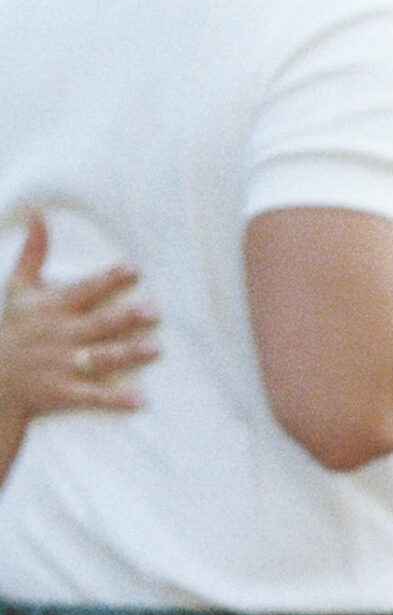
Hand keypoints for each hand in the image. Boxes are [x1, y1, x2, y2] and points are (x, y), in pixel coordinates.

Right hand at [1, 213, 160, 419]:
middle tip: (155, 311)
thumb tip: (39, 215)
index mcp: (52, 307)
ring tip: (155, 348)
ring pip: (101, 358)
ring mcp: (63, 365)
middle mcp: (60, 334)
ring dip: (128, 354)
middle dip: (126, 317)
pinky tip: (141, 399)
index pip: (86, 289)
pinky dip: (117, 399)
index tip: (135, 269)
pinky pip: (94, 396)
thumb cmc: (15, 328)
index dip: (110, 279)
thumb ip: (34, 253)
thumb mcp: (19, 288)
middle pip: (99, 324)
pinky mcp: (65, 392)